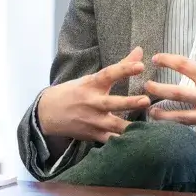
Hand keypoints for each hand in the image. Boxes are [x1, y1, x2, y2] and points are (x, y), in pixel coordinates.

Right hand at [37, 47, 151, 143]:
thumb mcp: (91, 78)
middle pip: (112, 103)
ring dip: (129, 126)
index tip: (140, 65)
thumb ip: (119, 67)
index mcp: (91, 84)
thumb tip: (140, 51)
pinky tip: (137, 143)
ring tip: (147, 129)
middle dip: (129, 102)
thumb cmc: (73, 92)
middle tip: (146, 100)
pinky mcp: (92, 134)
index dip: (124, 69)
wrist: (48, 112)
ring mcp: (92, 120)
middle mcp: (91, 102)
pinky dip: (122, 143)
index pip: (108, 74)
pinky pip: (110, 141)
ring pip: (113, 125)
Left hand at [144, 48, 195, 141]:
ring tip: (150, 113)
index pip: (185, 65)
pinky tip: (171, 138)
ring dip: (162, 115)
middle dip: (157, 89)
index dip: (167, 60)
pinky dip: (183, 139)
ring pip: (180, 117)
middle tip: (145, 86)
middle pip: (175, 91)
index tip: (155, 58)